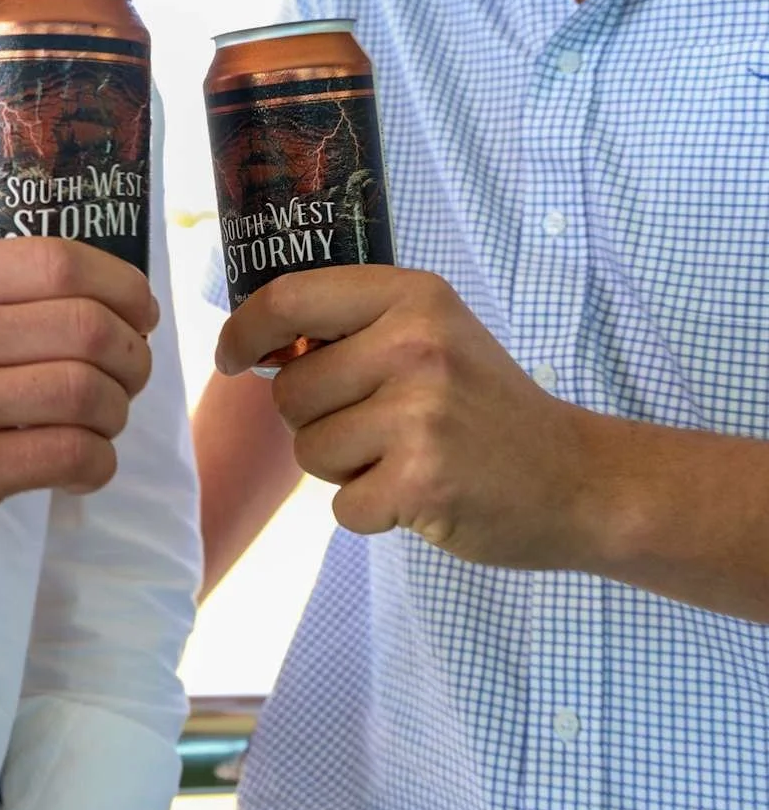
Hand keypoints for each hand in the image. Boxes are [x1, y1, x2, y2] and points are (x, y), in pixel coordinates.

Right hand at [0, 239, 156, 580]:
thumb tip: (105, 300)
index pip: (63, 263)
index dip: (125, 290)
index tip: (140, 319)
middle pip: (88, 326)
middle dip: (133, 359)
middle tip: (129, 383)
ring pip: (86, 392)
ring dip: (117, 415)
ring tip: (100, 429)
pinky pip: (68, 455)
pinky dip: (98, 464)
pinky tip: (84, 469)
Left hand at [215, 266, 597, 568]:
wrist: (576, 479)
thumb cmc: (491, 408)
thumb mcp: (436, 335)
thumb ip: (356, 329)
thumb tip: (259, 346)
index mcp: (413, 297)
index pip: (289, 299)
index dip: (244, 332)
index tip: (233, 359)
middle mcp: (414, 346)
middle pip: (290, 391)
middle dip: (315, 420)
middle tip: (381, 427)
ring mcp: (418, 414)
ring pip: (309, 451)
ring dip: (344, 469)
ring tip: (404, 458)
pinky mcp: (420, 482)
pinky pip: (342, 506)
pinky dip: (370, 512)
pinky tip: (419, 494)